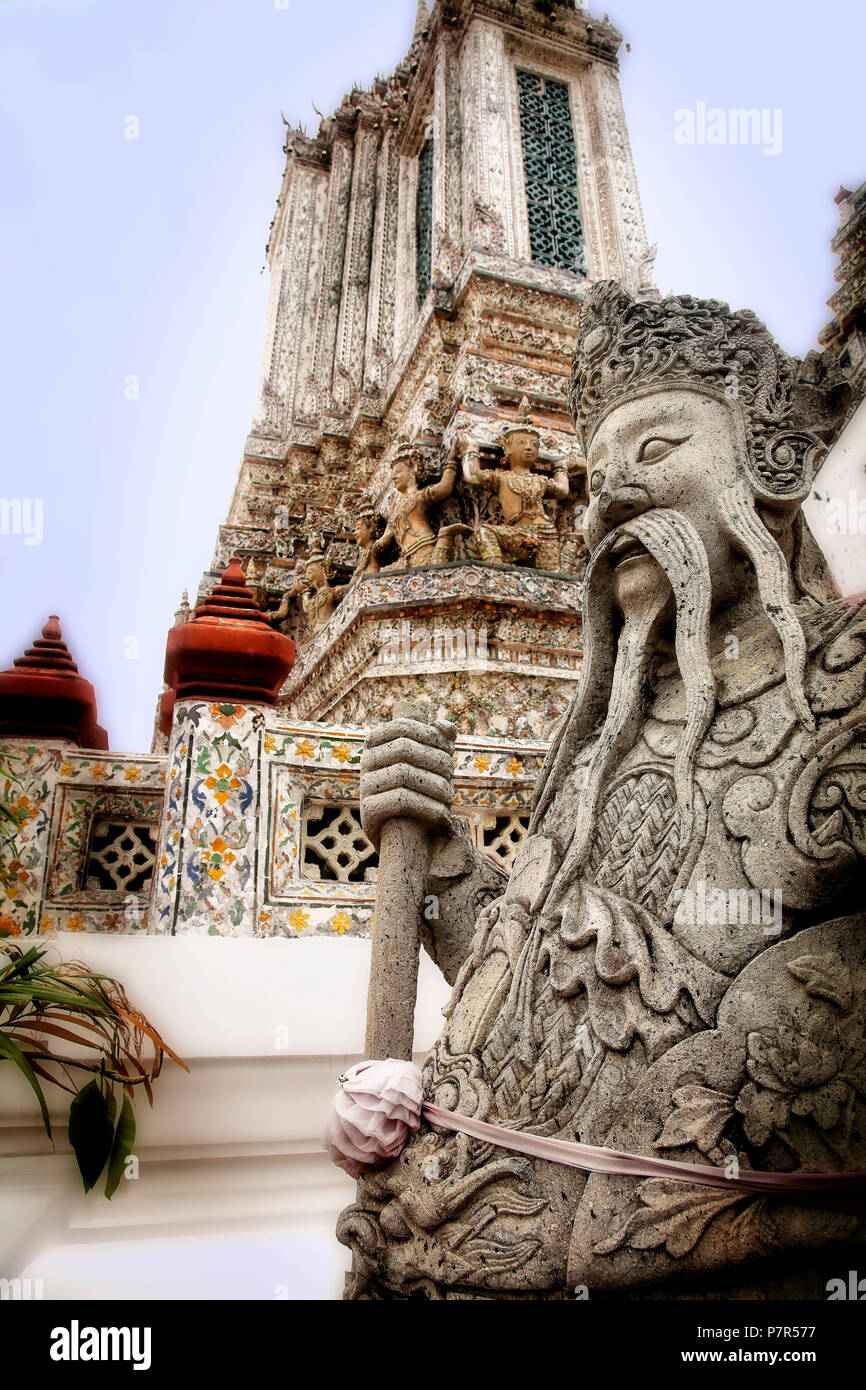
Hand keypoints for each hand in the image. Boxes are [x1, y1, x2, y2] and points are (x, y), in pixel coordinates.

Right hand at [360, 715, 456, 848]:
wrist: (402, 833)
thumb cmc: (419, 789)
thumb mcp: (429, 762)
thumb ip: (439, 740)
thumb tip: (445, 726)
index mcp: (376, 741)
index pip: (403, 726)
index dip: (429, 735)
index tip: (448, 750)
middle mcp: (367, 761)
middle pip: (405, 748)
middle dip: (435, 760)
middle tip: (451, 777)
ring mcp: (365, 785)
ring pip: (403, 773)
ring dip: (435, 785)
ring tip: (450, 797)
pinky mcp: (369, 811)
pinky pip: (400, 801)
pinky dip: (428, 807)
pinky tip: (443, 815)